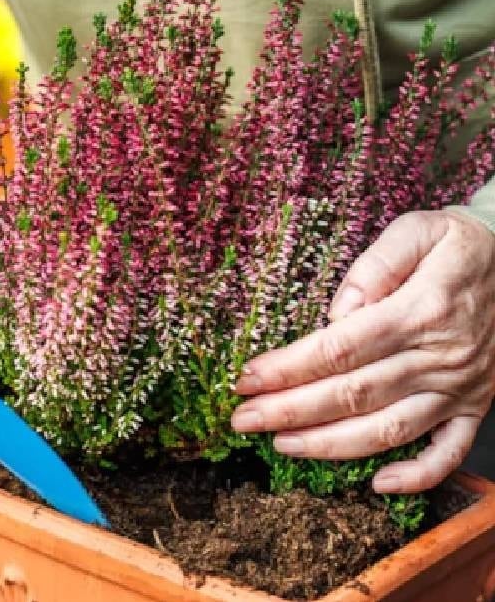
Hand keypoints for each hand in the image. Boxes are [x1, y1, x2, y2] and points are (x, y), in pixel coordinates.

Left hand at [231, 210, 494, 492]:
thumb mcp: (419, 230)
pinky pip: (449, 452)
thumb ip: (375, 265)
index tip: (247, 379)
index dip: (288, 368)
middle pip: (353, 395)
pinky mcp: (475, 405)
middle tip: (242, 420)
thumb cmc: (458, 243)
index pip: (340, 349)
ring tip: (281, 445)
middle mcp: (440, 356)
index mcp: (421, 311)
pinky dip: (417, 476)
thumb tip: (338, 312)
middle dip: (290, 411)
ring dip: (330, 445)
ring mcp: (460, 387)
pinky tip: (377, 484)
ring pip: (389, 430)